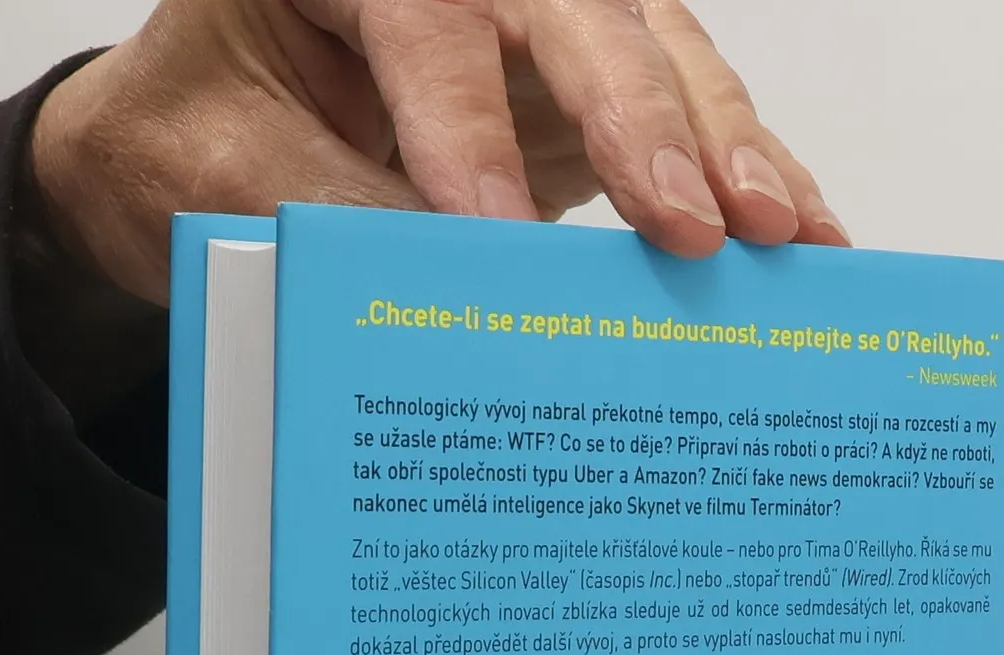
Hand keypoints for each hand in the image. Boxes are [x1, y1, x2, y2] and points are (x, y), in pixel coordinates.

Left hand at [31, 0, 847, 305]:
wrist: (213, 130)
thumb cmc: (201, 137)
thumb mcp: (218, 174)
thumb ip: (323, 209)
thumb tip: (445, 280)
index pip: (425, 22)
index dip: (466, 129)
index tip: (498, 236)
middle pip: (576, 15)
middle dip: (644, 123)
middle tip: (693, 225)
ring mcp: (542, 18)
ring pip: (658, 50)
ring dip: (725, 147)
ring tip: (780, 234)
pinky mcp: (593, 81)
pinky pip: (685, 110)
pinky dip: (745, 171)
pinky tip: (802, 232)